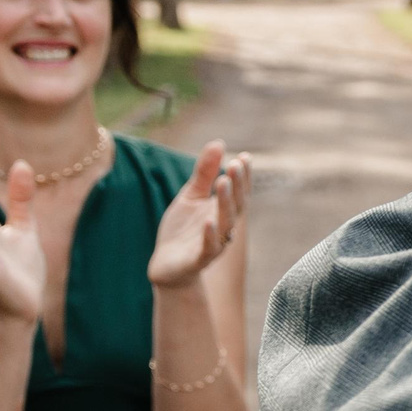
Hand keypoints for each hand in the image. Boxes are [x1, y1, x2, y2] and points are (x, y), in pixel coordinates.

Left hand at [150, 141, 250, 288]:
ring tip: (223, 182)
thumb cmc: (183, 231)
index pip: (239, 192)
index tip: (244, 157)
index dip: (243, 176)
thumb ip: (204, 173)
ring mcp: (213, 244)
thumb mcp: (191, 197)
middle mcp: (223, 227)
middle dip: (237, 185)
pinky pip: (208, 248)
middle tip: (235, 164)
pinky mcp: (198, 260)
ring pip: (225, 223)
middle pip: (235, 205)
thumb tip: (218, 143)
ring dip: (225, 203)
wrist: (167, 267)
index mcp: (222, 211)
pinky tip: (209, 220)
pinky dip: (210, 235)